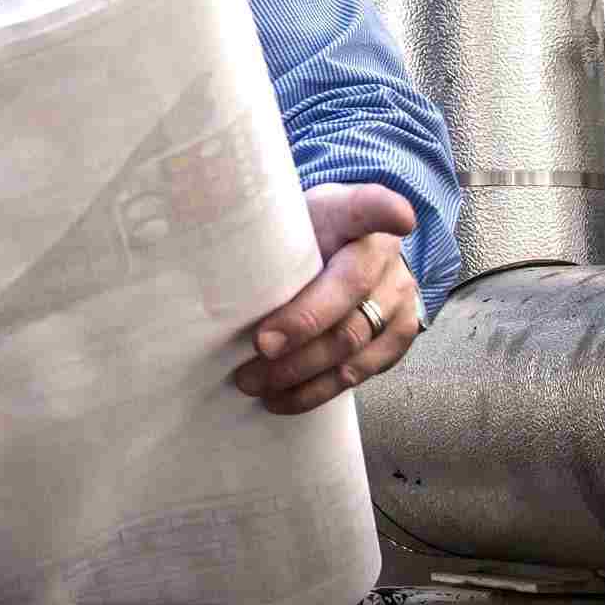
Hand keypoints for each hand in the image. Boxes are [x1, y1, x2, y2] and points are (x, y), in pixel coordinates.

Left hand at [234, 182, 423, 414]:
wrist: (346, 249)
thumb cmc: (304, 234)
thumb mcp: (287, 214)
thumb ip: (266, 227)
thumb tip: (203, 252)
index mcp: (354, 216)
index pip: (371, 206)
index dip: (385, 211)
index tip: (398, 217)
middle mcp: (384, 257)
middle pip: (348, 295)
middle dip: (300, 329)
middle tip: (258, 351)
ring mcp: (399, 298)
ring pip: (354, 343)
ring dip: (303, 371)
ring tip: (256, 384)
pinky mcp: (400, 336)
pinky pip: (363, 371)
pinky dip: (320, 390)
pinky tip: (286, 398)